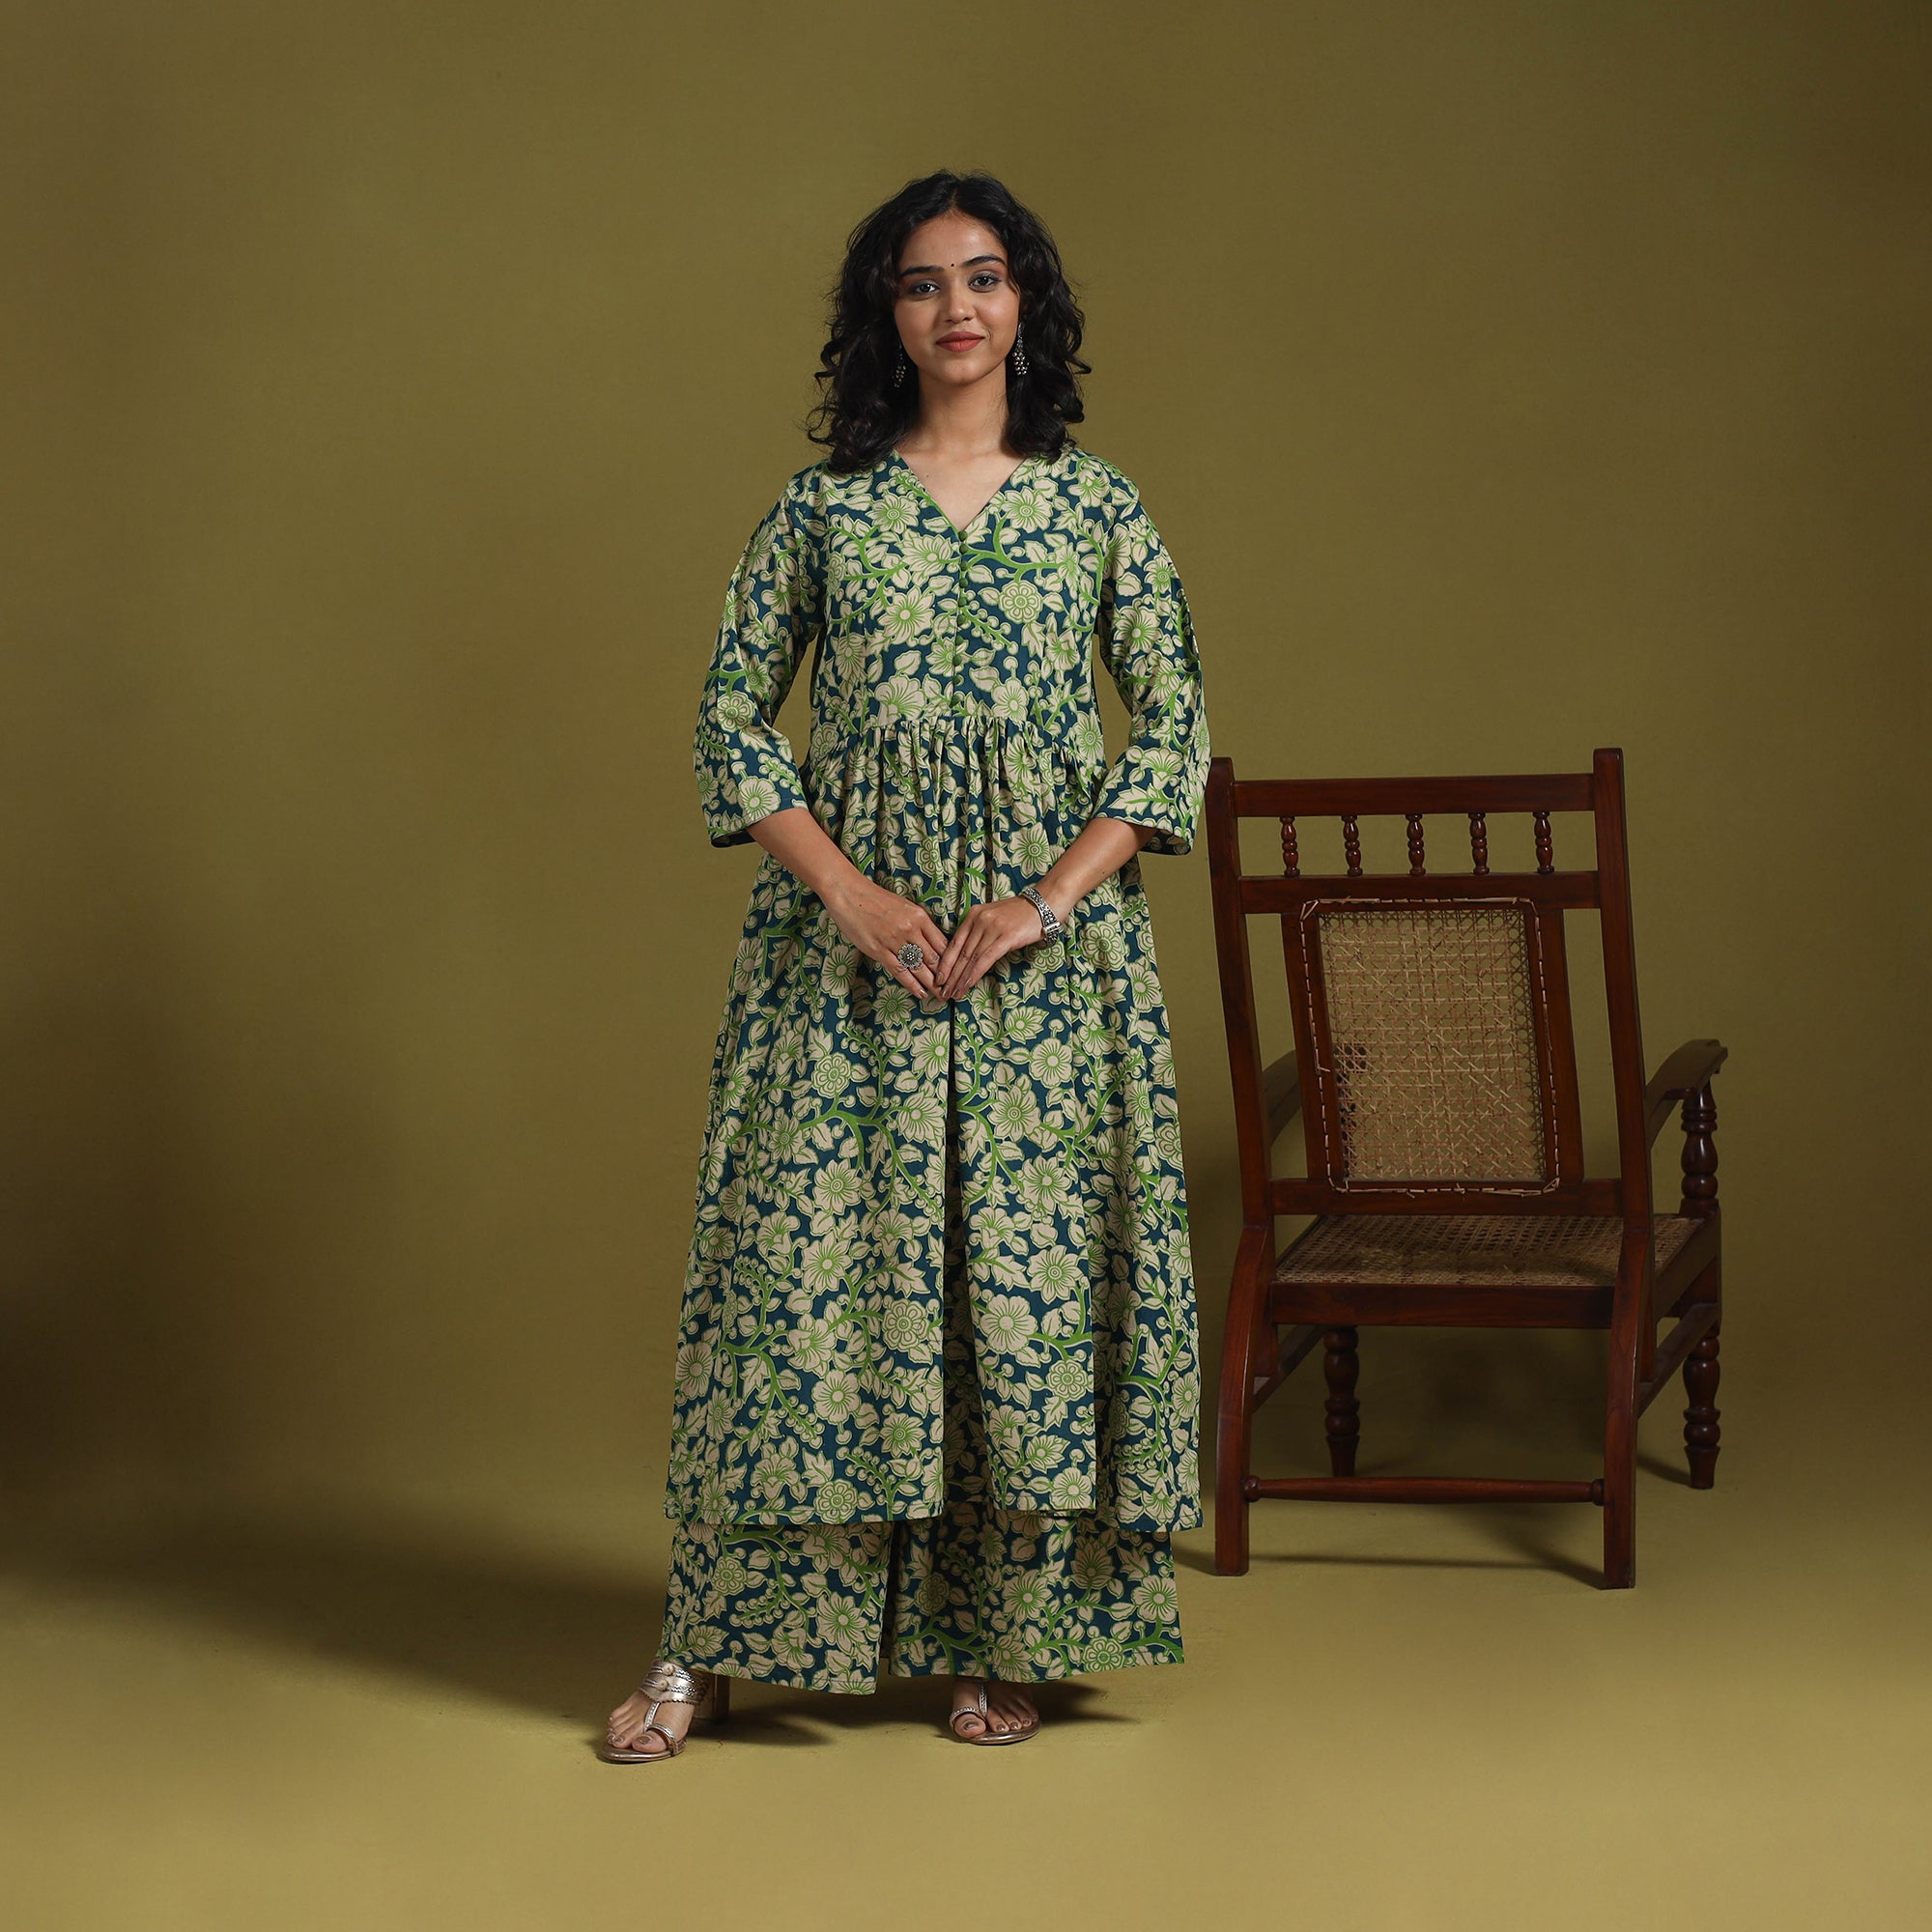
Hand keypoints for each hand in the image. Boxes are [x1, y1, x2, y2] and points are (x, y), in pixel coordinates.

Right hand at [823, 878, 951, 999]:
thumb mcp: (905, 907)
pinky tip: (920, 993)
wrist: (850, 894)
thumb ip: (920, 924)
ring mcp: (894, 940)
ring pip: (919, 967)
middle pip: (933, 958)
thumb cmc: (877, 900)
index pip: (942, 943)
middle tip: (952, 989)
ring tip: (940, 996)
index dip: (951, 961)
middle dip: (944, 977)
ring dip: (931, 984)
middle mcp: (910, 929)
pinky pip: (899, 971)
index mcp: (920, 916)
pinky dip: (911, 984)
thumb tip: (933, 943)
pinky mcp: (879, 950)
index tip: (955, 972)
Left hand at [933, 894, 1058, 999]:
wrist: (1042, 905)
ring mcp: (992, 928)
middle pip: (961, 953)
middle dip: (950, 975)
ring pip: (971, 958)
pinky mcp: (1005, 937)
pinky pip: (985, 959)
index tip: (938, 978)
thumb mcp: (992, 918)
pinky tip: (968, 985)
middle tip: (943, 992)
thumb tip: (966, 955)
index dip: (945, 963)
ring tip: (954, 993)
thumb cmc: (1019, 915)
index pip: (954, 943)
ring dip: (960, 979)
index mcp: (973, 915)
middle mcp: (979, 920)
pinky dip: (974, 975)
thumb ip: (978, 931)